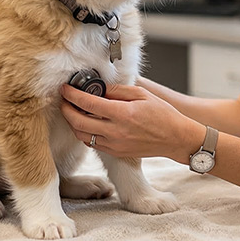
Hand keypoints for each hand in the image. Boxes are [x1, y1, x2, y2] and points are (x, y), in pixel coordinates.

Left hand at [60, 83, 203, 160]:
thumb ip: (118, 90)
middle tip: (64, 101)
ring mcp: (114, 144)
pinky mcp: (116, 152)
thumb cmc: (163, 115)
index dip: (72, 95)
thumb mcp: (142, 94)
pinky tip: (88, 123)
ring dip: (73, 123)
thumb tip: (98, 88)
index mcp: (122, 113)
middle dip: (66, 110)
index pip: (88, 103)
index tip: (66, 88)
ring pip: (82, 135)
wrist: (175, 138)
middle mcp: (115, 131)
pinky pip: (92, 143)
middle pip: (78, 122)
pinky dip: (85, 133)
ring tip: (74, 112)